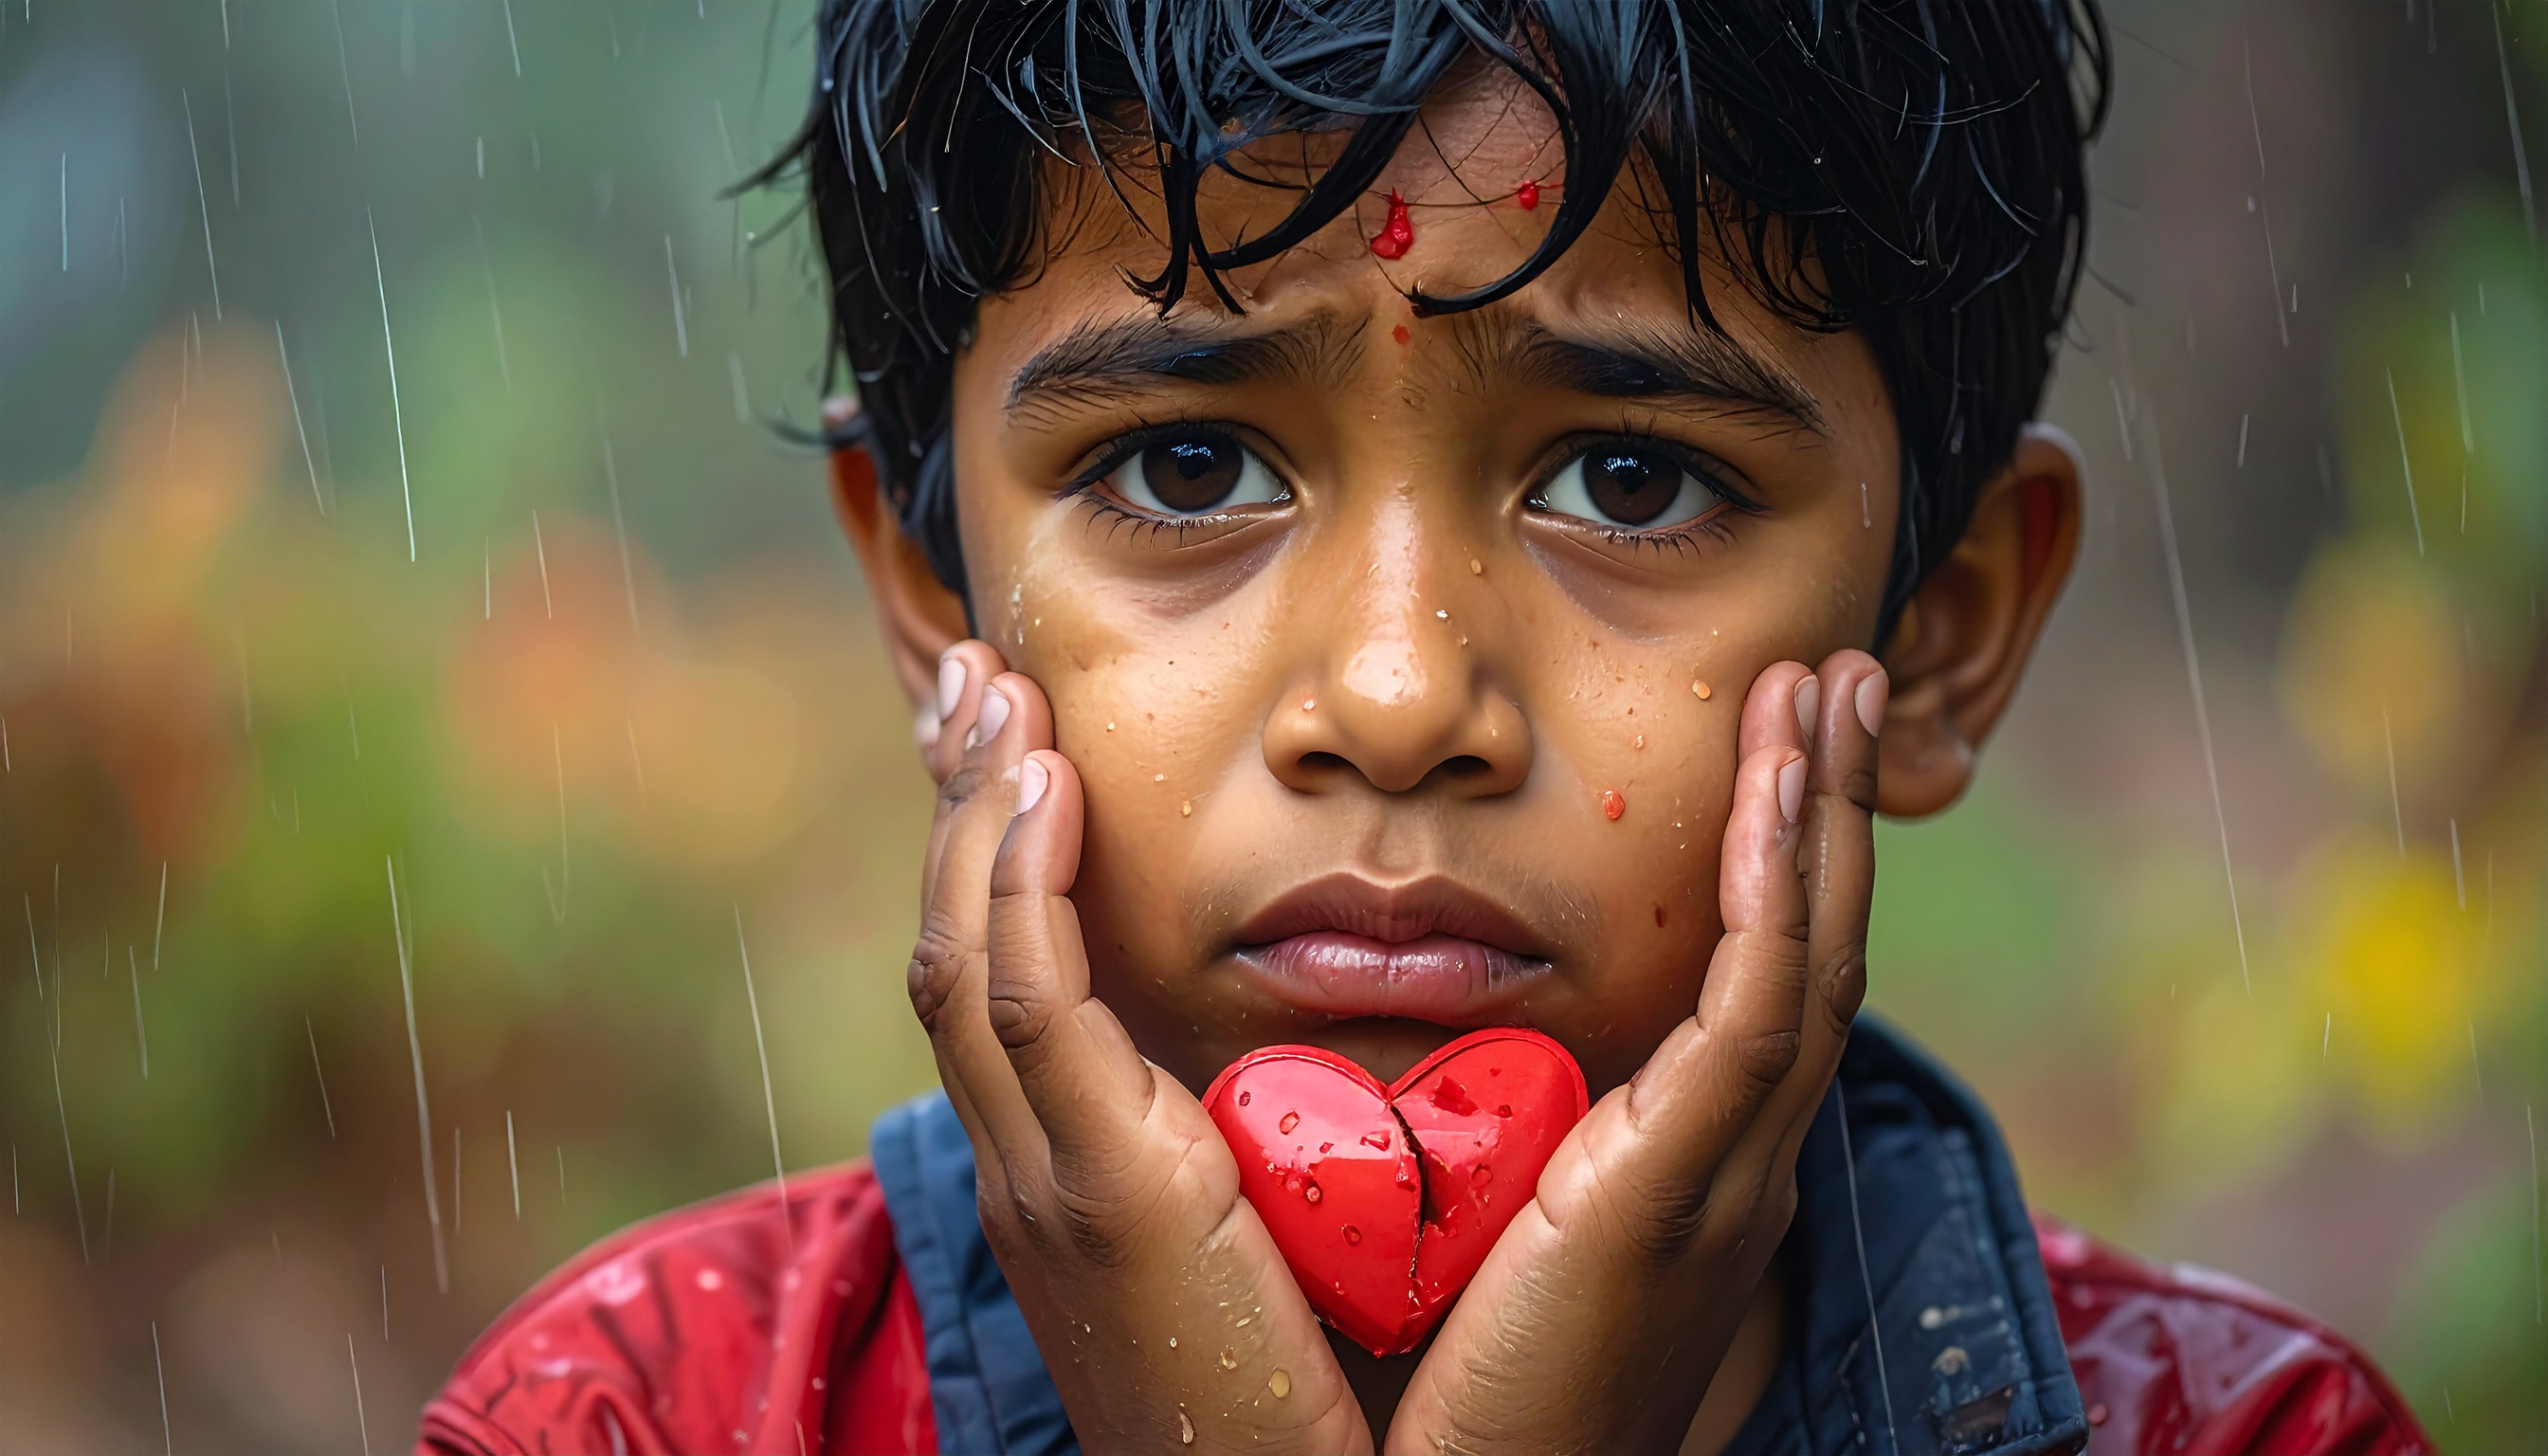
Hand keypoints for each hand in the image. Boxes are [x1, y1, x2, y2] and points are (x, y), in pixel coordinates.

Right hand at [908, 641, 1372, 1453]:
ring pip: (965, 957)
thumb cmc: (1321, 1407)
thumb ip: (1280, 1153)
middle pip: (956, 949)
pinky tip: (1044, 785)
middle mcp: (1034, 1172)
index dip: (1000, 862)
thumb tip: (1339, 1075)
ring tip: (1001, 696)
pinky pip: (1021, 1002)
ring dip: (977, 816)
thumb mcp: (1281, 1250)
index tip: (1026, 753)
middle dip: (961, 810)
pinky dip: (1017, 883)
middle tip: (982, 685)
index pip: (1007, 986)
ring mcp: (1047, 1181)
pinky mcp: (1097, 1193)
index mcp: (1075, 1181)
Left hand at [1385, 651, 1885, 1455]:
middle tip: (1830, 681)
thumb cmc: (1433, 1399)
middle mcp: (1731, 1169)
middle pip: (1808, 950)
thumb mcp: (1467, 1236)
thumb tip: (1411, 1071)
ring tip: (1826, 689)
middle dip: (1824, 809)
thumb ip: (1471, 1142)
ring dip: (1821, 814)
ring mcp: (1727, 1180)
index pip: (1754, 987)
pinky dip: (1784, 891)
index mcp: (1683, 1174)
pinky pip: (1762, 1013)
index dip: (1777, 863)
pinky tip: (1782, 788)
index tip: (1769, 746)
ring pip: (1809, 959)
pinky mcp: (1685, 1191)